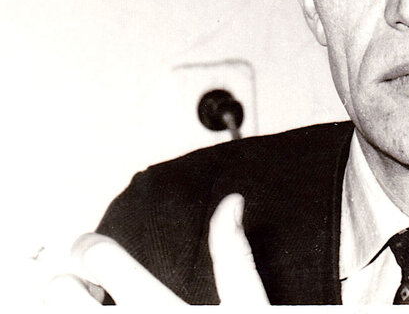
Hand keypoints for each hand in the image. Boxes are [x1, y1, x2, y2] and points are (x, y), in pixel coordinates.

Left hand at [44, 193, 268, 305]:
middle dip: (68, 282)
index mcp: (162, 311)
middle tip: (84, 288)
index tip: (95, 253)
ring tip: (88, 313)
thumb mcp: (250, 308)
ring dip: (63, 313)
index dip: (90, 247)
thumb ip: (234, 256)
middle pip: (60, 292)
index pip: (104, 257)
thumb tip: (231, 202)